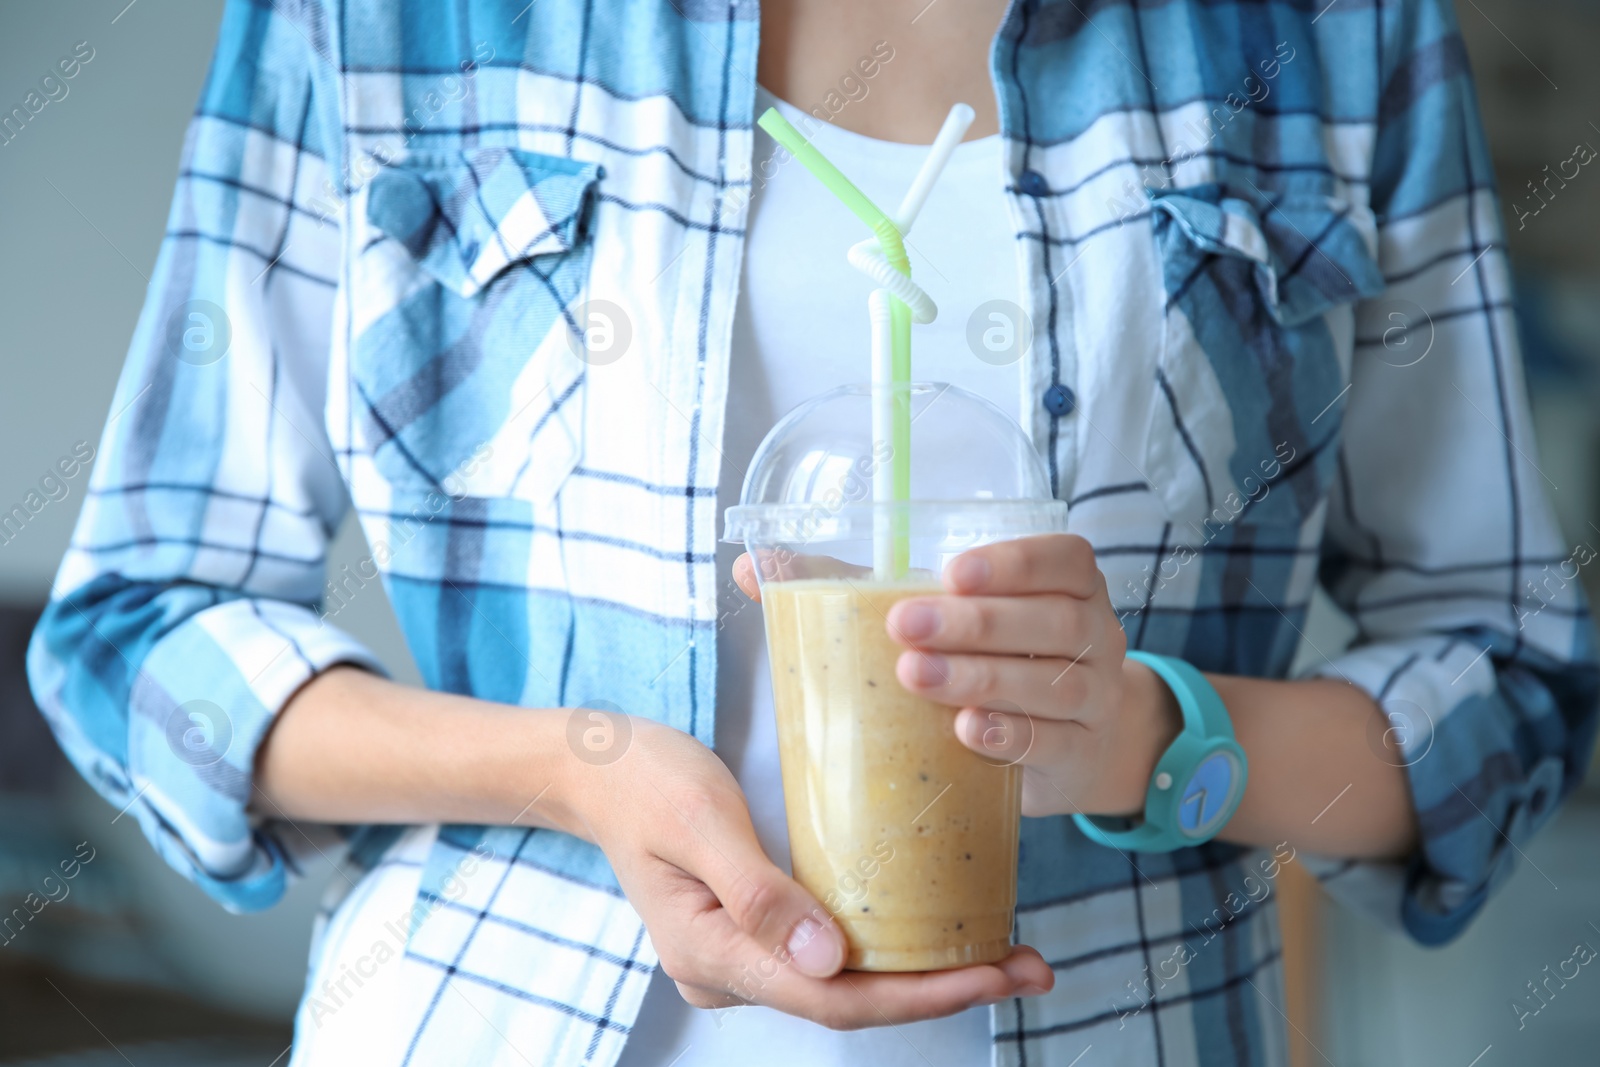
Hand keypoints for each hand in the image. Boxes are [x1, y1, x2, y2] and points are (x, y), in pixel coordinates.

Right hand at [562, 718, 1054, 1027]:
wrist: (594, 764)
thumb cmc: (644, 778)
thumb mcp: (699, 821)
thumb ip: (758, 894)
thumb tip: (830, 962)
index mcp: (714, 955)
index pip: (834, 997)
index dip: (922, 994)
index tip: (997, 973)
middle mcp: (730, 971)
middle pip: (850, 1002)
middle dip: (944, 988)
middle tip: (1032, 966)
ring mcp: (741, 956)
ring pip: (846, 982)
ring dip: (926, 972)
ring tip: (1006, 952)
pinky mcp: (754, 930)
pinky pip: (832, 954)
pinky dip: (893, 947)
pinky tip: (940, 928)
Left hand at [880, 534, 1180, 818]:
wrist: (1076, 748)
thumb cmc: (1006, 662)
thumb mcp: (973, 619)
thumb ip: (898, 589)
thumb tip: (792, 563)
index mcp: (1075, 588)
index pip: (1065, 561)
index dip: (1013, 564)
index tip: (951, 573)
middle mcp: (1098, 637)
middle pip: (1055, 622)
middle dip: (976, 622)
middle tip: (906, 626)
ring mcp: (1097, 700)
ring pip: (1053, 683)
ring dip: (980, 677)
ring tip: (917, 675)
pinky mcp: (1081, 755)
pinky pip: (1053, 743)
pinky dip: (1009, 734)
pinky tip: (965, 729)